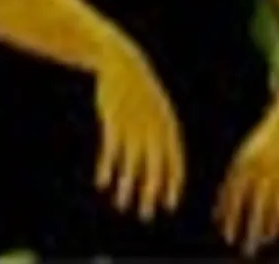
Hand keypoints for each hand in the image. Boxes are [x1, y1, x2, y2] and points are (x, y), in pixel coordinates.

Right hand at [93, 36, 185, 222]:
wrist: (122, 63)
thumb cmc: (141, 92)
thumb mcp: (157, 110)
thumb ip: (163, 135)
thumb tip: (167, 166)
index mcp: (168, 124)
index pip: (175, 161)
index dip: (172, 185)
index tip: (169, 206)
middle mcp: (153, 126)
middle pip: (154, 166)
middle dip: (150, 192)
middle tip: (145, 214)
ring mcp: (132, 122)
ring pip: (130, 161)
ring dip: (126, 184)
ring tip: (121, 204)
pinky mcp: (113, 118)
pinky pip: (111, 148)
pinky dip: (107, 166)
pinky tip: (102, 182)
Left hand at [213, 106, 278, 257]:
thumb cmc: (261, 143)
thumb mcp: (243, 157)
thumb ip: (232, 184)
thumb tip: (220, 215)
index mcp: (246, 162)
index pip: (235, 195)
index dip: (230, 217)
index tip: (227, 235)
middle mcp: (265, 170)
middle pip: (257, 208)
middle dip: (250, 232)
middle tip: (246, 250)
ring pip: (276, 209)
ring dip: (269, 228)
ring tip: (263, 240)